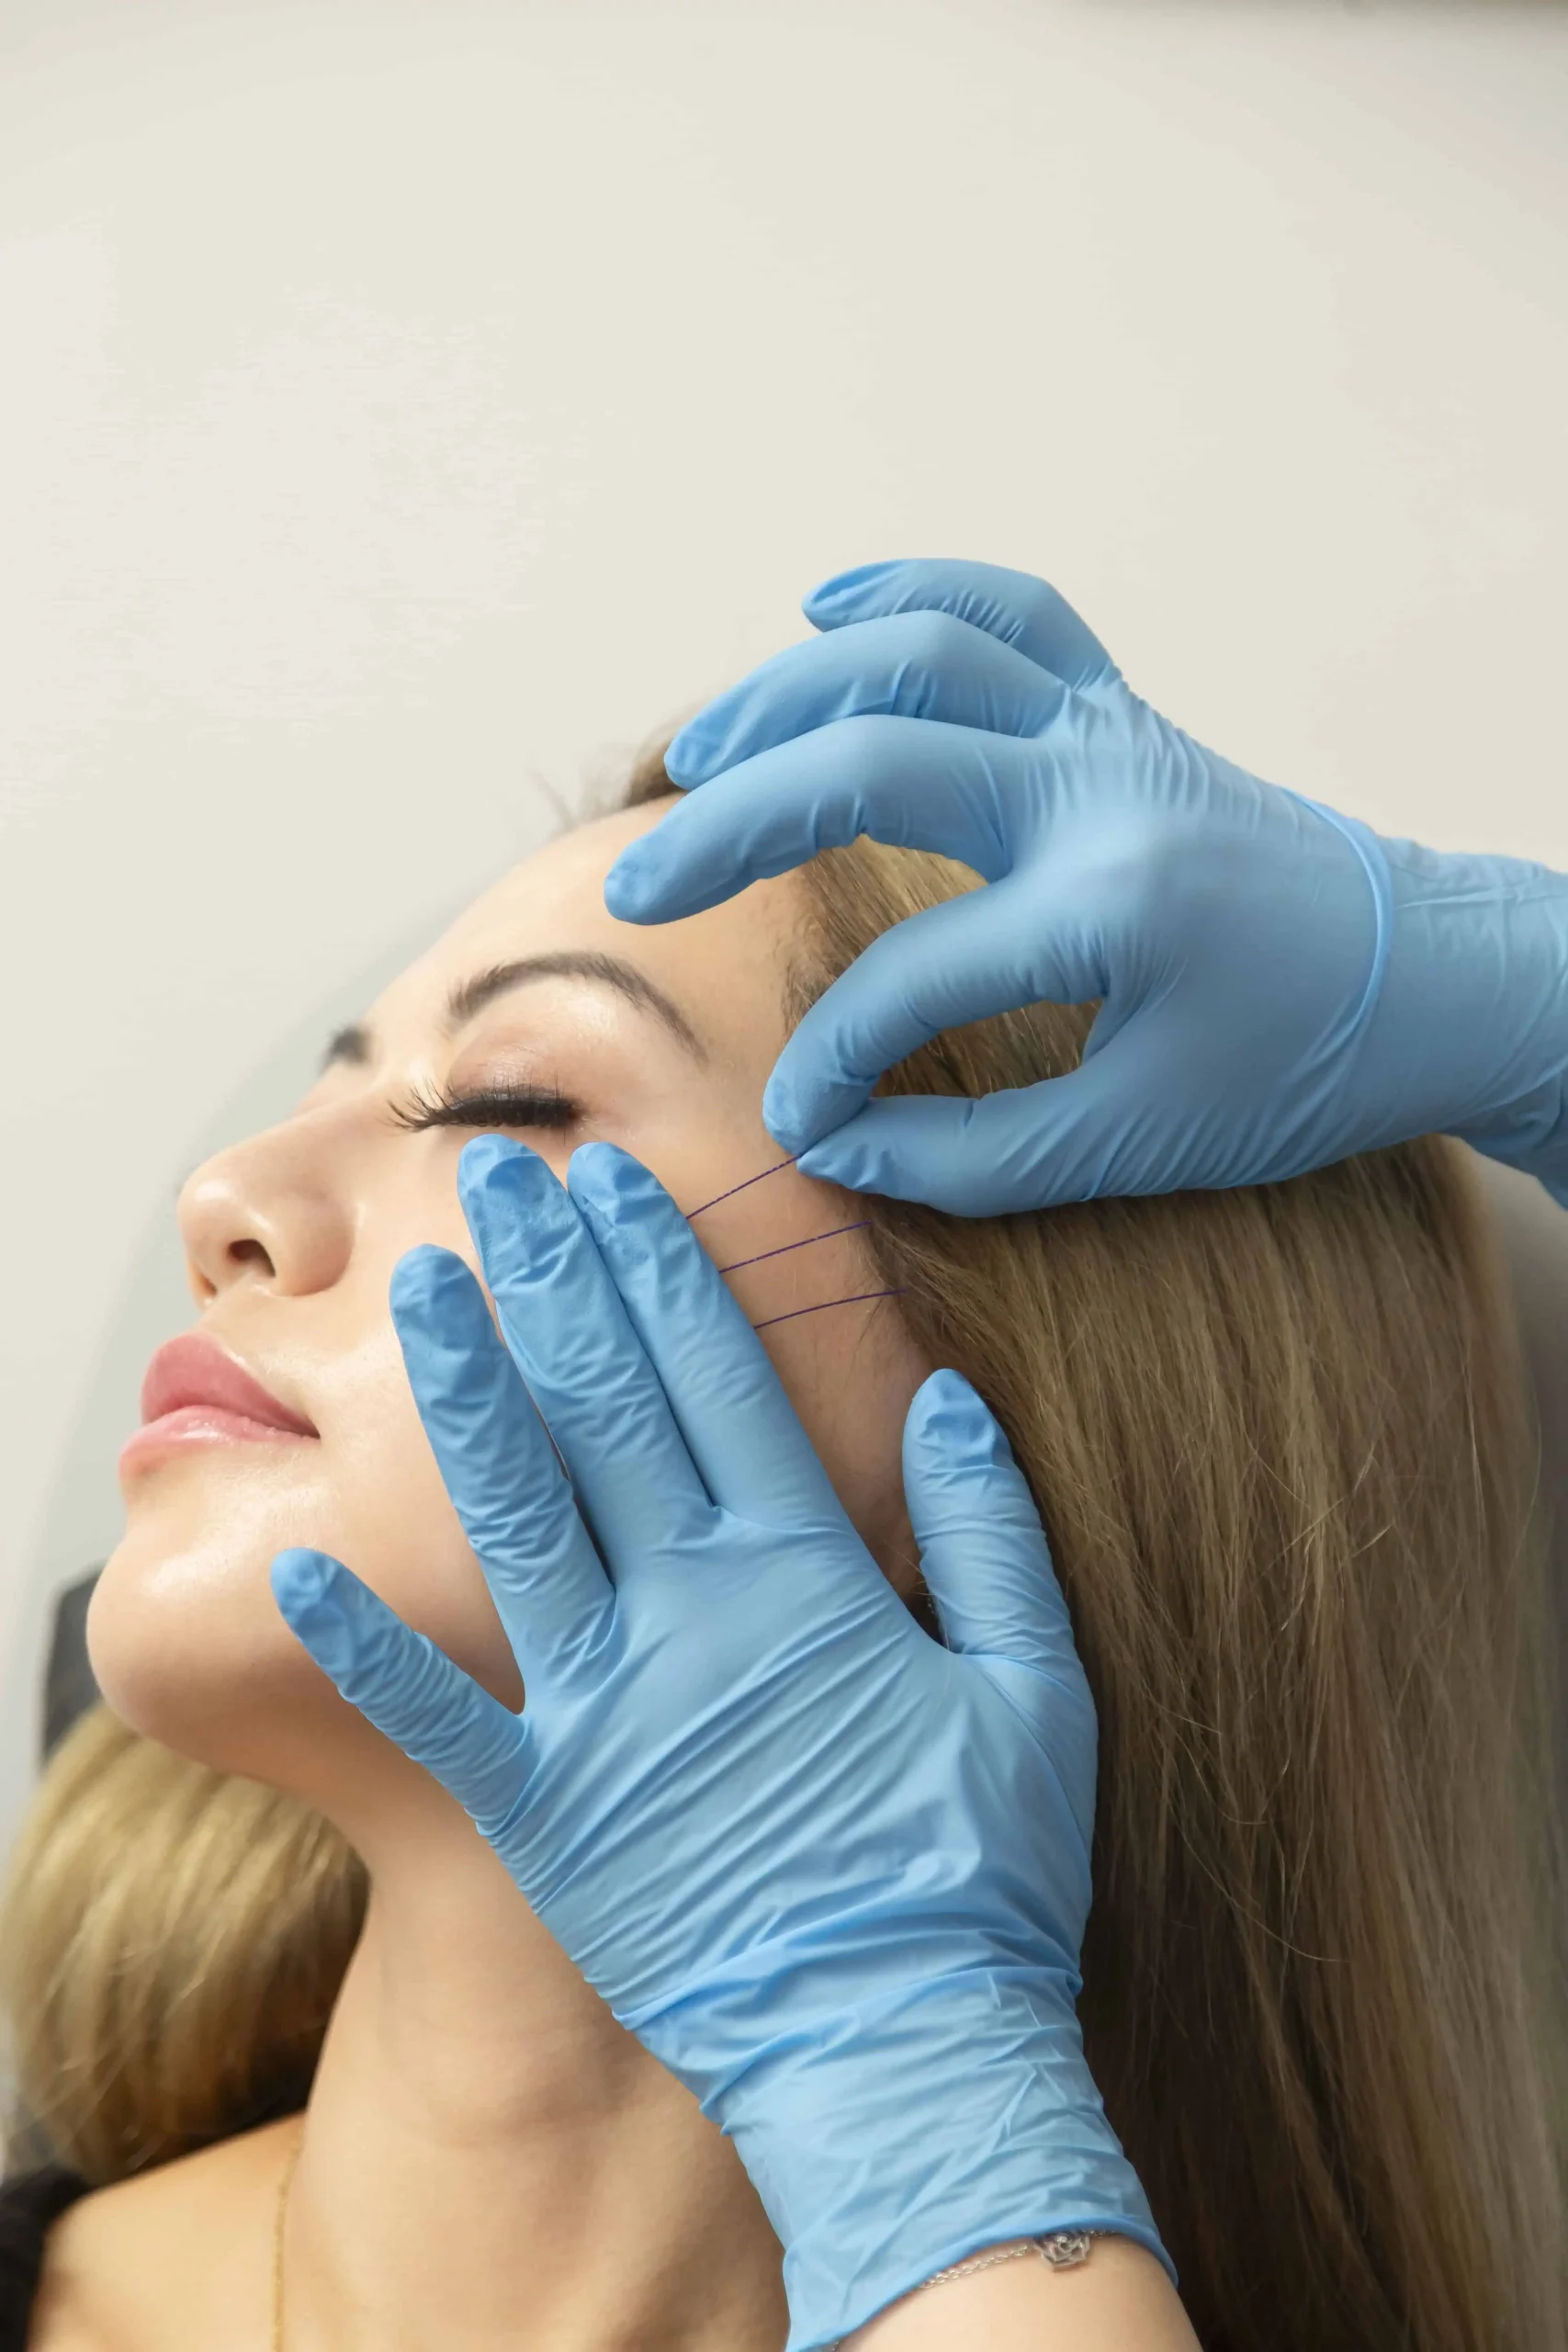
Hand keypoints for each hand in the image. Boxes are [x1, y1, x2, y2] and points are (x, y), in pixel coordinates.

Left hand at [270, 1136, 1168, 2351]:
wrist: (905, 2057)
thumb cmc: (983, 1877)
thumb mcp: (1039, 1690)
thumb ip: (994, 1531)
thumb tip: (948, 1393)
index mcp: (809, 1579)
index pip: (720, 1383)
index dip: (660, 1272)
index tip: (614, 1186)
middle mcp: (696, 1619)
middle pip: (606, 1414)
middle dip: (551, 1284)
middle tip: (495, 1181)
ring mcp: (612, 1714)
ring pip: (518, 1521)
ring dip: (466, 1397)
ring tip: (421, 1296)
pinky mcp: (550, 1814)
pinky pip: (443, 1715)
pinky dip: (365, 1639)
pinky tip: (295, 1555)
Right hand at [604, 557, 1567, 1213]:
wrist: (1432, 975)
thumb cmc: (1302, 1069)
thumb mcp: (1141, 1142)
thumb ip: (971, 1157)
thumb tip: (830, 1145)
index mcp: (1114, 911)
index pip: (914, 980)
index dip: (832, 1059)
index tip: (795, 1116)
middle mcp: (1104, 794)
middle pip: (876, 758)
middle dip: (736, 824)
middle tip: (643, 887)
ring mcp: (1112, 734)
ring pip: (921, 653)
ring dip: (790, 693)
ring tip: (696, 763)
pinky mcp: (1122, 714)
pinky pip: (1008, 611)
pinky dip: (911, 595)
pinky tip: (823, 609)